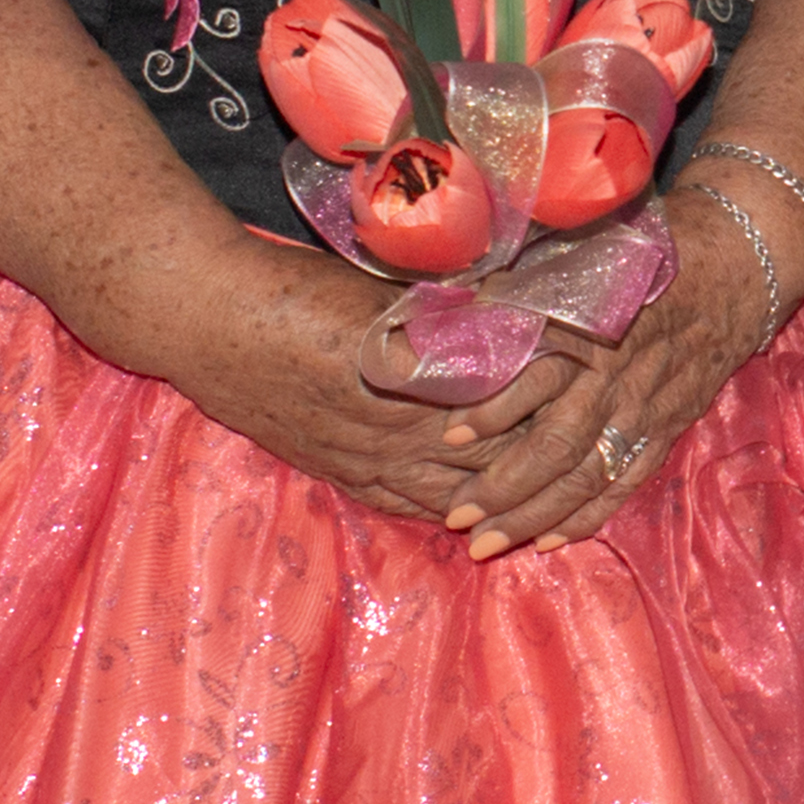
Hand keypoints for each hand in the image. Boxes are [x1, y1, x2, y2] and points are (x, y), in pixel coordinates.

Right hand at [139, 241, 586, 523]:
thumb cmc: (291, 290)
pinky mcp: (344, 475)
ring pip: (460, 495)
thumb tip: (518, 302)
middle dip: (546, 454)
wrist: (207, 321)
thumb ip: (445, 306)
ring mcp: (367, 462)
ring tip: (559, 493)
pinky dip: (455, 510)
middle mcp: (397, 434)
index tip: (596, 375)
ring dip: (508, 497)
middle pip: (495, 458)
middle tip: (593, 442)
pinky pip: (413, 505)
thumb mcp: (376, 290)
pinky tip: (485, 513)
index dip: (556, 392)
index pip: (508, 398)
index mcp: (414, 380)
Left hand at [435, 200, 782, 561]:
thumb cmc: (641, 253)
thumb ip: (521, 282)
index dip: (494, 411)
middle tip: (457, 518)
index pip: (539, 379)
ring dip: (535, 516)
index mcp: (594, 327)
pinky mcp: (668, 428)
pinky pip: (624, 483)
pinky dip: (587, 515)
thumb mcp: (581, 251)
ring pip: (587, 476)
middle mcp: (620, 376)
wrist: (735, 265)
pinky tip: (548, 542)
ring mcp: (648, 409)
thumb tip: (452, 304)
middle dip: (504, 488)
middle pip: (559, 445)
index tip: (450, 435)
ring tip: (486, 545)